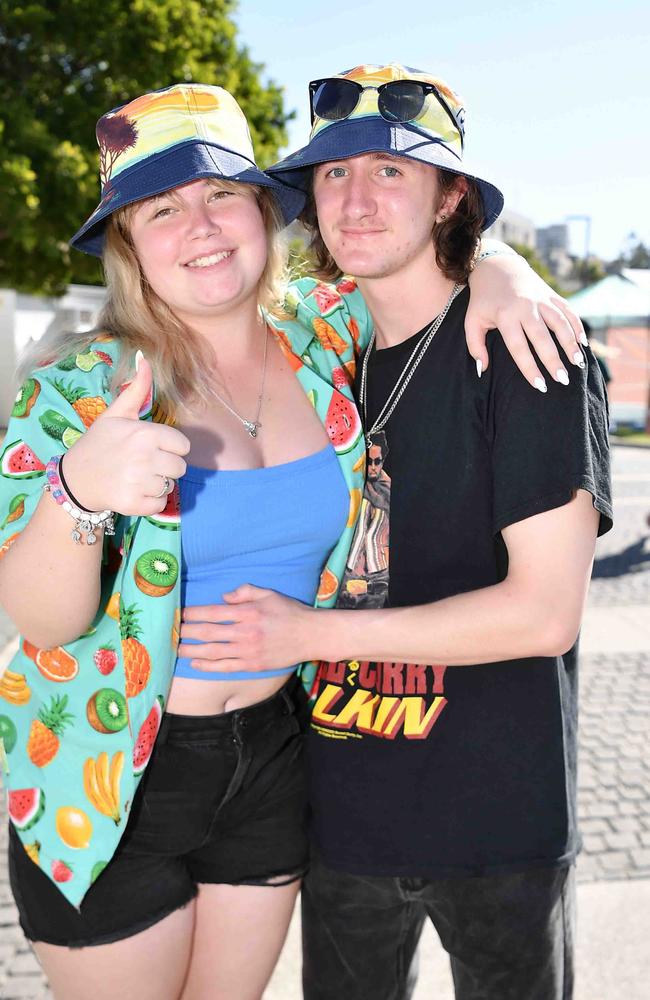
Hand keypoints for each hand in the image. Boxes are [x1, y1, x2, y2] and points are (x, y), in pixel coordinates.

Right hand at [62, 354, 189, 515]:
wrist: (75, 479)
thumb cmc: (99, 443)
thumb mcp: (116, 413)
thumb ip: (136, 389)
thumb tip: (145, 358)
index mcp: (146, 433)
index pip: (183, 446)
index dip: (170, 448)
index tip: (152, 448)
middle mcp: (145, 457)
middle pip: (180, 467)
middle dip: (166, 467)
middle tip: (143, 465)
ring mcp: (139, 482)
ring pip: (170, 486)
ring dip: (157, 484)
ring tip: (136, 477)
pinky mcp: (134, 503)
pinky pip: (161, 505)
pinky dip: (151, 502)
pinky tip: (134, 491)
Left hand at [178, 584, 315, 671]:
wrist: (311, 635)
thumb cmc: (289, 612)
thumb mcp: (268, 594)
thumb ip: (245, 592)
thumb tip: (223, 598)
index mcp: (248, 612)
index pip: (212, 613)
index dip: (193, 614)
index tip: (179, 614)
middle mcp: (245, 632)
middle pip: (208, 633)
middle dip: (186, 633)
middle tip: (170, 633)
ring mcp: (248, 651)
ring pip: (212, 652)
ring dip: (191, 651)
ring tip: (176, 649)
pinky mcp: (252, 665)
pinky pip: (225, 667)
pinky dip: (208, 666)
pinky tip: (196, 663)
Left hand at [465, 254, 586, 387]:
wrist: (497, 266)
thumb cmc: (483, 300)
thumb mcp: (472, 321)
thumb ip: (475, 346)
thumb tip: (482, 370)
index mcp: (505, 316)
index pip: (519, 348)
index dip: (530, 368)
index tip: (540, 386)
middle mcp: (525, 307)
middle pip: (543, 338)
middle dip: (554, 360)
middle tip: (563, 380)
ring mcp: (541, 299)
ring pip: (560, 323)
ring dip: (571, 344)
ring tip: (577, 363)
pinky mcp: (551, 294)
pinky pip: (568, 311)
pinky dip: (577, 325)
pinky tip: (583, 342)